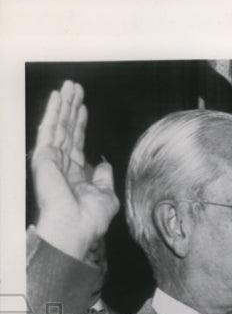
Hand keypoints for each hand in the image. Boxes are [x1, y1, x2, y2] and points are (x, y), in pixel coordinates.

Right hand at [32, 80, 118, 259]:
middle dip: (72, 108)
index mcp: (75, 175)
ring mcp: (51, 160)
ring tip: (70, 86)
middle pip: (67, 130)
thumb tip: (105, 164)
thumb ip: (105, 179)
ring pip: (59, 125)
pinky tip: (58, 97)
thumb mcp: (106, 197)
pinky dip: (54, 112)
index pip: (77, 143)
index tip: (84, 107)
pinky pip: (49, 129)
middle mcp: (61, 165)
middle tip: (76, 88)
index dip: (80, 124)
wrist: (74, 227)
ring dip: (64, 105)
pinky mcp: (44, 156)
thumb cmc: (90, 219)